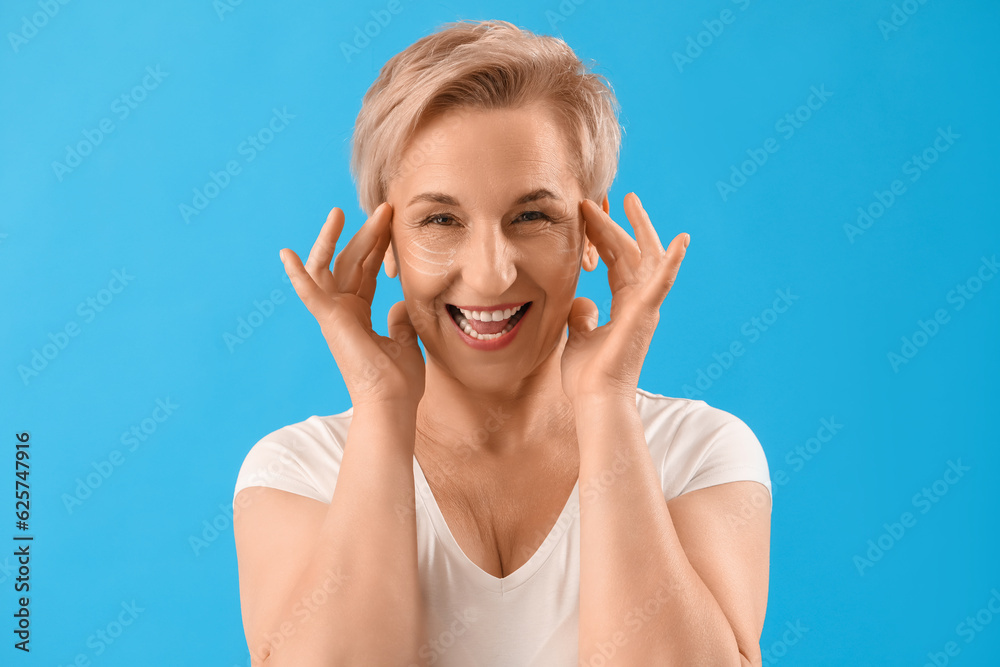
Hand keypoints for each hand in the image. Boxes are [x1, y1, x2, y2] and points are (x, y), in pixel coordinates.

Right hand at [280, 203, 425, 408]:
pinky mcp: (329, 320)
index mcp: (358, 316)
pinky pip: (309, 294)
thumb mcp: (406, 342)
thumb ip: (399, 321)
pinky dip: (298, 275)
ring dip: (333, 240)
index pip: (366, 272)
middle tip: (383, 208)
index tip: (390, 222)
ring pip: (330, 268)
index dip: (377, 247)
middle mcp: (342, 312)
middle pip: (351, 263)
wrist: (392, 404)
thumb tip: (398, 305)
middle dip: (366, 234)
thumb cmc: (399, 382)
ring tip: (340, 212)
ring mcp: (333, 316)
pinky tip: (287, 255)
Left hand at [560, 192, 687, 404]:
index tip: (587, 214)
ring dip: (639, 228)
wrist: (594, 399)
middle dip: (617, 224)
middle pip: (632, 253)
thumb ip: (581, 316)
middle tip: (605, 198)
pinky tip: (680, 240)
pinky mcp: (645, 315)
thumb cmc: (588, 376)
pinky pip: (662, 284)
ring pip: (647, 258)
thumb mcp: (577, 336)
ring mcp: (645, 308)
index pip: (617, 261)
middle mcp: (639, 303)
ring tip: (631, 201)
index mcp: (624, 306)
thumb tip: (581, 299)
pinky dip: (672, 262)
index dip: (604, 236)